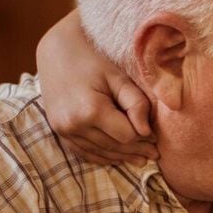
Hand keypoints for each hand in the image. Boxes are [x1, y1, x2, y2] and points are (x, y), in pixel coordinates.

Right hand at [36, 9, 157, 165]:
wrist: (57, 52)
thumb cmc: (93, 61)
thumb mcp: (119, 78)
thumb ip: (136, 104)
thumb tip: (146, 132)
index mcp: (90, 109)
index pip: (127, 135)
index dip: (144, 138)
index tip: (156, 138)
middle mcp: (73, 124)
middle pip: (114, 147)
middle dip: (137, 150)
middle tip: (155, 154)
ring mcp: (63, 130)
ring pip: (100, 152)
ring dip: (122, 157)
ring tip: (141, 159)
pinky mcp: (59, 131)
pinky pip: (84, 152)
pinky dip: (103, 157)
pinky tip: (118, 158)